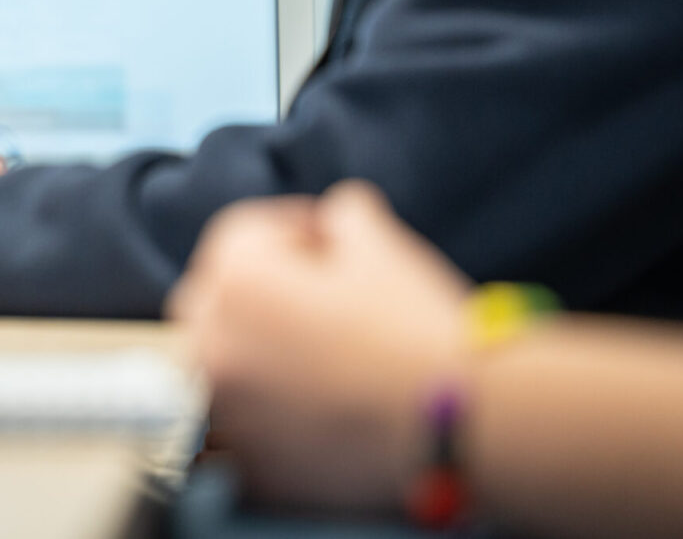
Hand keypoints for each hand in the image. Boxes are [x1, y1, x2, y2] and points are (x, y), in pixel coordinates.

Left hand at [167, 181, 472, 512]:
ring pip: (220, 366)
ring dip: (254, 353)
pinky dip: (263, 417)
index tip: (329, 242)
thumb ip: (345, 214)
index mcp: (237, 279)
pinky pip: (237, 430)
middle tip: (319, 300)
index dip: (292, 230)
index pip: (242, 235)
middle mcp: (213, 343)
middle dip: (259, 290)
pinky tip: (316, 409)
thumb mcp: (384, 246)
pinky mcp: (248, 468)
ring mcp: (225, 412)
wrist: (469, 429)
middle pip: (217, 299)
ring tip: (319, 358)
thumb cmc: (422, 329)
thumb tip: (338, 214)